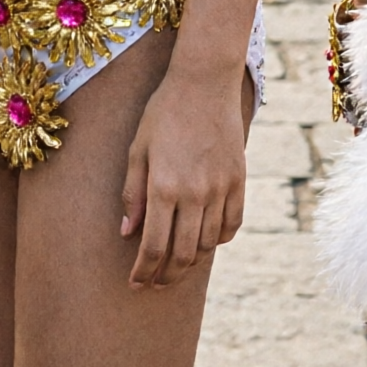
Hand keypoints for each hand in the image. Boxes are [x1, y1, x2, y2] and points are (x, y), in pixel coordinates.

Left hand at [121, 62, 247, 289]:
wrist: (204, 83)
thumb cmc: (163, 113)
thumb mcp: (138, 149)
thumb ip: (132, 193)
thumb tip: (128, 233)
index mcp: (163, 186)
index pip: (153, 246)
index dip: (144, 271)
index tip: (136, 283)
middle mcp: (194, 193)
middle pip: (183, 254)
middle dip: (166, 276)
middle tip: (155, 283)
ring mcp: (220, 189)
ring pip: (208, 244)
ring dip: (191, 262)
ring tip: (177, 267)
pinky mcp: (239, 181)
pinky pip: (232, 225)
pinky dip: (219, 240)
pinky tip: (206, 242)